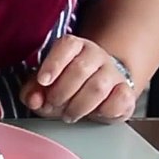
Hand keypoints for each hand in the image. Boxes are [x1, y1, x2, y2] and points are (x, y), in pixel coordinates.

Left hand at [21, 35, 135, 123]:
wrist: (98, 95)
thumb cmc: (66, 88)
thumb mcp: (43, 89)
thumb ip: (32, 92)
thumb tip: (33, 99)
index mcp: (74, 47)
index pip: (67, 45)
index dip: (54, 63)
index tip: (43, 81)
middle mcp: (95, 56)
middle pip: (80, 69)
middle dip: (62, 92)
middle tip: (53, 103)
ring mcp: (113, 72)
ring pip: (98, 87)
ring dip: (79, 106)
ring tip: (69, 114)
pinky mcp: (126, 91)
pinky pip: (119, 99)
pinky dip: (104, 111)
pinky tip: (95, 113)